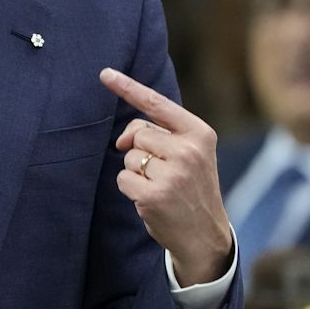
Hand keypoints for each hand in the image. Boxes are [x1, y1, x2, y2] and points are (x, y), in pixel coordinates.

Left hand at [100, 67, 233, 285]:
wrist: (205, 235)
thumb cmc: (191, 188)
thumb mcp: (189, 154)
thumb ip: (160, 135)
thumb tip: (122, 140)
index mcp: (199, 133)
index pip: (157, 104)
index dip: (128, 87)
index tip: (104, 73)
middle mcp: (188, 150)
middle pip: (138, 134)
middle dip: (139, 151)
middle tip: (162, 172)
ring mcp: (173, 174)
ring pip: (128, 157)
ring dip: (136, 172)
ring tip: (160, 187)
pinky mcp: (155, 195)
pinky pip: (123, 179)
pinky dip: (130, 189)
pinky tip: (151, 200)